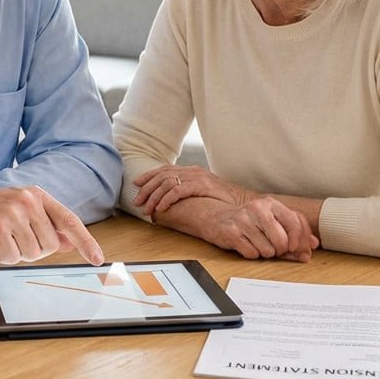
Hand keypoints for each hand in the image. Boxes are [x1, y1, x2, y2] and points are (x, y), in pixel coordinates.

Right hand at [0, 186, 103, 265]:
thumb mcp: (21, 212)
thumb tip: (70, 241)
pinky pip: (12, 258)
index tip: (98, 258)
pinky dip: (2, 257)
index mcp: (37, 195)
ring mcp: (12, 213)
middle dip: (34, 250)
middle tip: (14, 238)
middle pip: (50, 245)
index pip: (69, 220)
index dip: (86, 241)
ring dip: (17, 254)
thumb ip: (46, 225)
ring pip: (33, 254)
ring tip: (2, 239)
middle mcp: (27, 200)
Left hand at [134, 165, 251, 215]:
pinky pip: (178, 191)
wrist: (242, 201)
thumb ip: (189, 191)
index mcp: (192, 171)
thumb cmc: (222, 200)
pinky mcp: (202, 186)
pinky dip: (167, 199)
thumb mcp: (203, 192)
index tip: (137, 183)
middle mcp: (193, 171)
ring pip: (167, 183)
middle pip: (162, 175)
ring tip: (147, 209)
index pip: (165, 169)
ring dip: (154, 197)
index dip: (149, 176)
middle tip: (137, 201)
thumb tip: (170, 199)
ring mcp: (197, 177)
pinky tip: (161, 208)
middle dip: (147, 188)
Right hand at [198, 197, 319, 261]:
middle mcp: (257, 208)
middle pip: (283, 240)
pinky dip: (251, 254)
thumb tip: (312, 246)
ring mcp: (243, 219)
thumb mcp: (271, 222)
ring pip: (268, 250)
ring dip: (265, 253)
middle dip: (281, 251)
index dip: (301, 241)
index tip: (297, 249)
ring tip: (257, 245)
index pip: (296, 222)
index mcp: (271, 203)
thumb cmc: (248, 222)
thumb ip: (293, 233)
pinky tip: (246, 246)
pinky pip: (251, 253)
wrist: (215, 218)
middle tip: (274, 249)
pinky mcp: (231, 232)